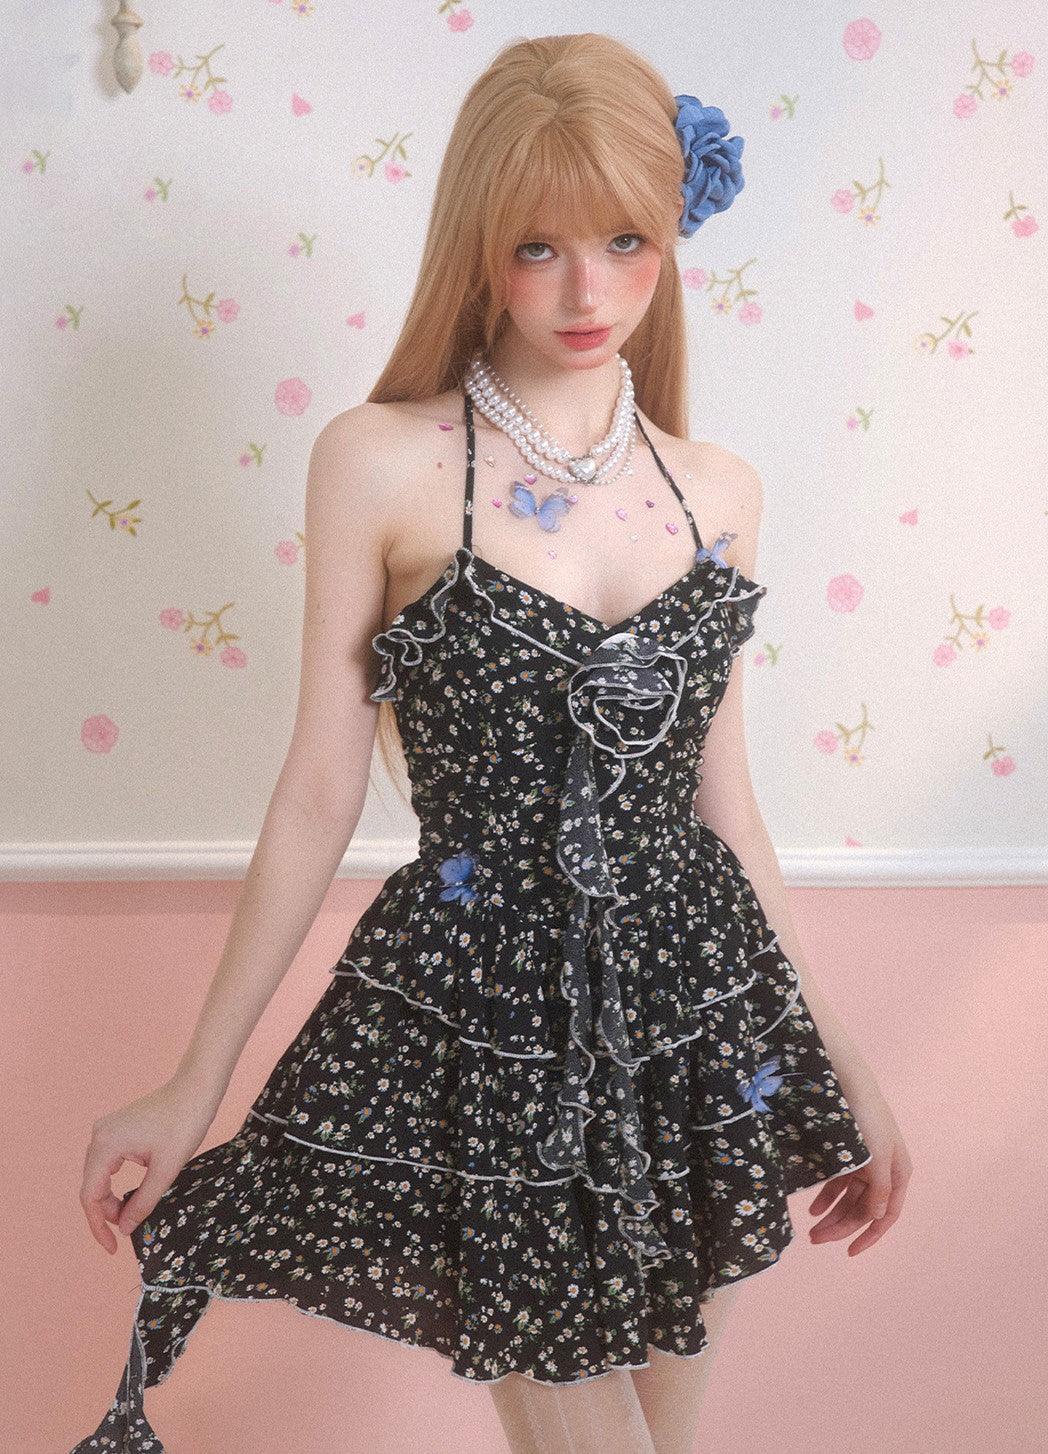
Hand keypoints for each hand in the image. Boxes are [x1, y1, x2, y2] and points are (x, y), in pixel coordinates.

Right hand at [79, 1074, 224, 1254]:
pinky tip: (130, 1195)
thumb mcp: (166, 1170)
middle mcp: (99, 1135)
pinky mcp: (117, 1128)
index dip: (98, 1226)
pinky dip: (116, 1182)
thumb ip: (143, 1203)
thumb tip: (124, 1229)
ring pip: (99, 1175)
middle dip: (106, 1213)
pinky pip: (108, 1163)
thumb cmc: (185, 1123)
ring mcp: (106, 1129)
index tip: (112, 1248)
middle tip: (128, 1231)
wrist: (197, 1088)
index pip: (90, 1196)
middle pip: (92, 1186)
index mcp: (106, 1145)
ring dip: (111, 1199)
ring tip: (131, 1215)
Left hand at [806, 1081, 911, 1255]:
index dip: (869, 1236)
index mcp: (898, 1174)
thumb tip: (879, 1217)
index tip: (849, 1252)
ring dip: (832, 1215)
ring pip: (849, 1199)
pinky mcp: (848, 1154)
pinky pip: (839, 1183)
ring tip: (812, 1228)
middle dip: (841, 1226)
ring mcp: (865, 1163)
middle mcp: (884, 1172)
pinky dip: (827, 1197)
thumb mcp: (875, 1157)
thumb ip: (878, 1190)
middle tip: (815, 1239)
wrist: (846, 1081)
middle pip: (864, 1209)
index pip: (886, 1216)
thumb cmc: (865, 1119)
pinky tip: (813, 1208)